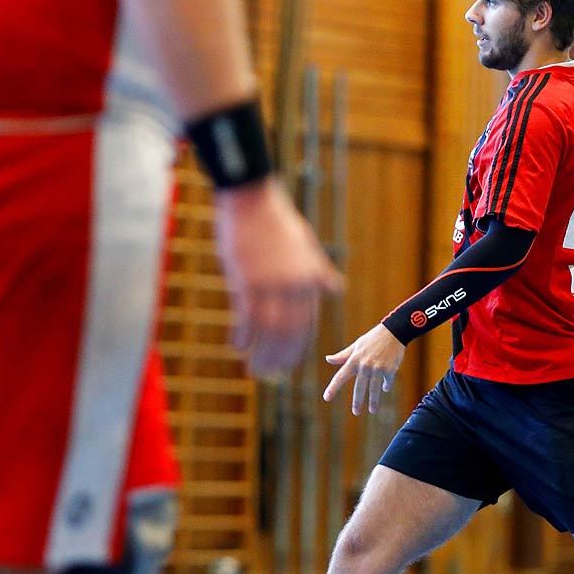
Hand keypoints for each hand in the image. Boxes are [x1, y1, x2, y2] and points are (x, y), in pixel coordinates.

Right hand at [214, 180, 343, 377]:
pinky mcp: (246, 279)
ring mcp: (270, 283)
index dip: (298, 348)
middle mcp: (294, 285)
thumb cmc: (278, 221)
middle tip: (270, 375)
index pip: (307, 324)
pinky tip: (236, 346)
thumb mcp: (307, 246)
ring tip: (253, 371)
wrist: (252, 199)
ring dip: (261, 354)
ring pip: (268, 331)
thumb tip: (336, 288)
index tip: (289, 364)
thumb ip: (320, 271)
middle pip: (290, 333)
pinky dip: (242, 335)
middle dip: (280, 358)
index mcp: (309, 278)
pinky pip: (246, 316)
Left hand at [322, 324, 405, 415]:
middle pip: (359, 388)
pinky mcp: (389, 370)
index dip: (333, 388)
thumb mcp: (356, 345)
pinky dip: (386, 386)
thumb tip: (328, 359)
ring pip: (374, 389)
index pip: (340, 377)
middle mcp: (364, 365)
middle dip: (357, 402)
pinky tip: (385, 388)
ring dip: (373, 401)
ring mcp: (377, 368)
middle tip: (355, 412)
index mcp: (354, 360)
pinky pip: (387, 383)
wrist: (394, 332)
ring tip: (372, 410)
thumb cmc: (373, 339)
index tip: (326, 398)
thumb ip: (343, 355)